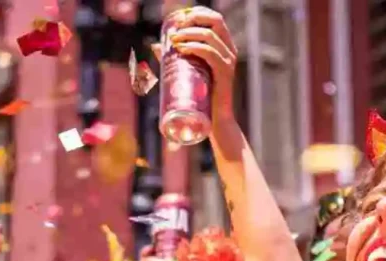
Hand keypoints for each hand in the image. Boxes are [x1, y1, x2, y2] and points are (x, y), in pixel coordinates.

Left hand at [169, 7, 237, 121]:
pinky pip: (211, 53)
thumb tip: (155, 45)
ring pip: (210, 36)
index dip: (196, 13)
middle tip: (175, 29)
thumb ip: (172, 58)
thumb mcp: (186, 72)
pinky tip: (182, 48)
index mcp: (223, 46)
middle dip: (193, 19)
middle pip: (215, 20)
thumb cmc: (200, 98)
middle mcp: (229, 50)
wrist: (214, 122)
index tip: (177, 19)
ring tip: (174, 40)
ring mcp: (229, 60)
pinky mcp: (225, 72)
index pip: (214, 18)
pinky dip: (195, 47)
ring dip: (189, 33)